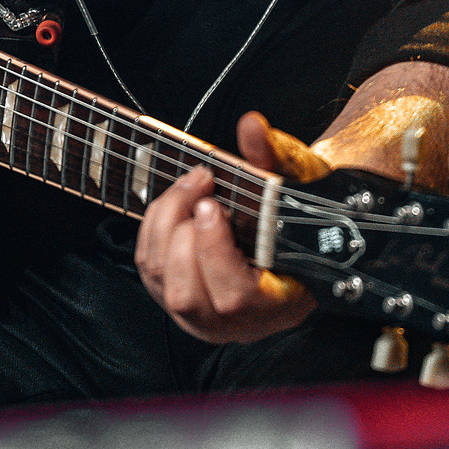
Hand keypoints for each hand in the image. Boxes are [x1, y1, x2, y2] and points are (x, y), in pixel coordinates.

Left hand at [134, 112, 325, 344]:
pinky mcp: (171, 298)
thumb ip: (275, 158)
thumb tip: (251, 125)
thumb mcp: (300, 186)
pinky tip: (178, 202)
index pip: (234, 297)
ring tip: (193, 185)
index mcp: (274, 306)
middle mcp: (233, 323)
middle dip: (183, 229)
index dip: (215, 252)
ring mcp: (198, 315)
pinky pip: (146, 266)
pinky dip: (154, 227)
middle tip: (203, 182)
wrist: (294, 237)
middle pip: (186, 292)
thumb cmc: (301, 217)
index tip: (213, 205)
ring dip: (166, 221)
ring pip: (159, 277)